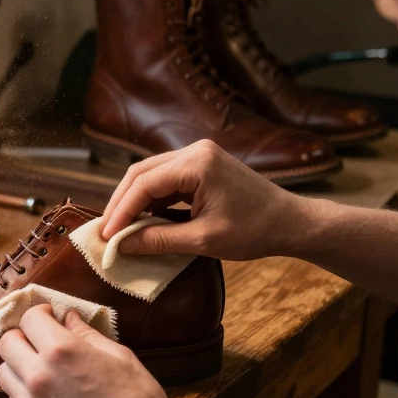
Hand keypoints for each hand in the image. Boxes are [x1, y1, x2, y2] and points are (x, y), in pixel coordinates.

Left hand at [0, 305, 182, 397]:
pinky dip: (23, 392)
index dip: (40, 313)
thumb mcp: (119, 356)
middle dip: (22, 335)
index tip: (50, 317)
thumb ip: (87, 334)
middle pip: (6, 343)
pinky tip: (45, 394)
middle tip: (40, 340)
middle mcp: (38, 375)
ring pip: (3, 372)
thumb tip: (67, 317)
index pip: (29, 318)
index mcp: (61, 350)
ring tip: (40, 368)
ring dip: (17, 364)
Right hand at [99, 140, 305, 260]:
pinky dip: (151, 201)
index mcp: (198, 163)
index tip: (105, 236)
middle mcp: (195, 151)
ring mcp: (198, 156)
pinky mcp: (201, 166)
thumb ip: (158, 240)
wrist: (291, 222)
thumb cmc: (255, 231)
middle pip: (141, 173)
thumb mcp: (204, 241)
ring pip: (150, 175)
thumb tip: (120, 246)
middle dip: (120, 203)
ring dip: (133, 202)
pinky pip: (166, 180)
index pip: (144, 184)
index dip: (120, 211)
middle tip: (105, 232)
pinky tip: (142, 221)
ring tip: (119, 229)